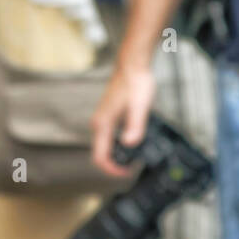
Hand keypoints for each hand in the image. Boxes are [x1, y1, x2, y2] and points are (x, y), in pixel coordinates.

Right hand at [90, 61, 154, 176]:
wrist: (132, 65)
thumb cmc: (135, 82)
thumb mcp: (140, 106)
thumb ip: (134, 126)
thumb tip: (129, 144)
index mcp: (103, 124)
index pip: (100, 157)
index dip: (111, 170)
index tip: (126, 173)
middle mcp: (99, 124)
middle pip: (101, 154)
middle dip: (115, 165)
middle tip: (134, 168)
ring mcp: (102, 120)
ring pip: (105, 146)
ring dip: (117, 156)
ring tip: (135, 158)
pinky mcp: (108, 116)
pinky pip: (109, 138)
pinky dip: (118, 146)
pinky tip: (133, 143)